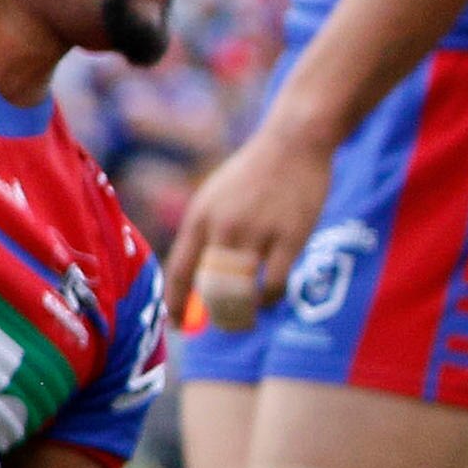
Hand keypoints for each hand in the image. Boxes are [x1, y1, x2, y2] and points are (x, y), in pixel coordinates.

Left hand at [171, 113, 336, 338]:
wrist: (293, 143)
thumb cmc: (253, 173)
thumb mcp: (214, 196)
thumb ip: (205, 230)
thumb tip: (198, 272)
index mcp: (199, 217)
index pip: (179, 269)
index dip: (176, 302)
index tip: (174, 324)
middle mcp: (223, 227)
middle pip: (210, 287)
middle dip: (214, 311)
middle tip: (223, 320)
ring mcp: (257, 232)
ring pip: (243, 289)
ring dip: (244, 307)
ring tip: (249, 312)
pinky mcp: (290, 236)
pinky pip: (275, 283)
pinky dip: (270, 297)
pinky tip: (270, 296)